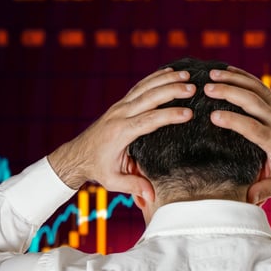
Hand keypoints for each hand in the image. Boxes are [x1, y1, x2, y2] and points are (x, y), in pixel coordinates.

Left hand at [47, 68, 194, 197]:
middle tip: (192, 88)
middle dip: (171, 90)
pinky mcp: (120, 104)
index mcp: (121, 132)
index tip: (188, 113)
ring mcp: (119, 107)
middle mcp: (120, 115)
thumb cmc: (97, 169)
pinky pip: (139, 87)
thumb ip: (133, 187)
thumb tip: (151, 198)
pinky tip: (169, 72)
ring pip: (144, 88)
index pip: (149, 120)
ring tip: (186, 75)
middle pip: (149, 97)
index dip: (169, 116)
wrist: (77, 156)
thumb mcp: (113, 181)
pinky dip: (154, 78)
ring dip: (165, 79)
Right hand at [205, 66, 270, 203]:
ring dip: (234, 79)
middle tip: (207, 88)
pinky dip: (243, 76)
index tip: (213, 115)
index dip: (233, 120)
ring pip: (255, 88)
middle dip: (229, 92)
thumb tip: (248, 200)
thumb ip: (264, 191)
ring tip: (211, 74)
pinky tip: (227, 70)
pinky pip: (259, 86)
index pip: (252, 127)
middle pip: (252, 101)